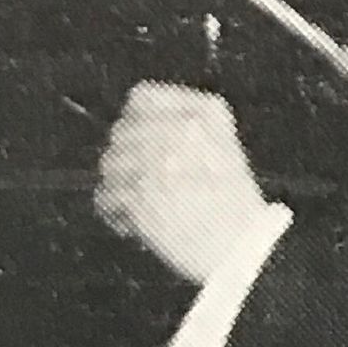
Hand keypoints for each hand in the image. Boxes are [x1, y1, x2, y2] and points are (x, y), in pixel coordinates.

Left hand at [95, 85, 275, 284]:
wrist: (241, 248)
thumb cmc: (235, 203)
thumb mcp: (226, 146)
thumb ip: (188, 122)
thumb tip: (140, 118)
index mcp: (201, 116)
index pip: (141, 98)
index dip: (138, 120)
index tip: (144, 140)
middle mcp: (176, 133)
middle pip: (122, 132)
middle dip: (128, 157)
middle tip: (144, 180)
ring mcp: (155, 164)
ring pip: (110, 164)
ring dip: (120, 185)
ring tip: (142, 203)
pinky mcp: (138, 198)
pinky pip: (105, 197)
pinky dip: (115, 213)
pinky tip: (134, 223)